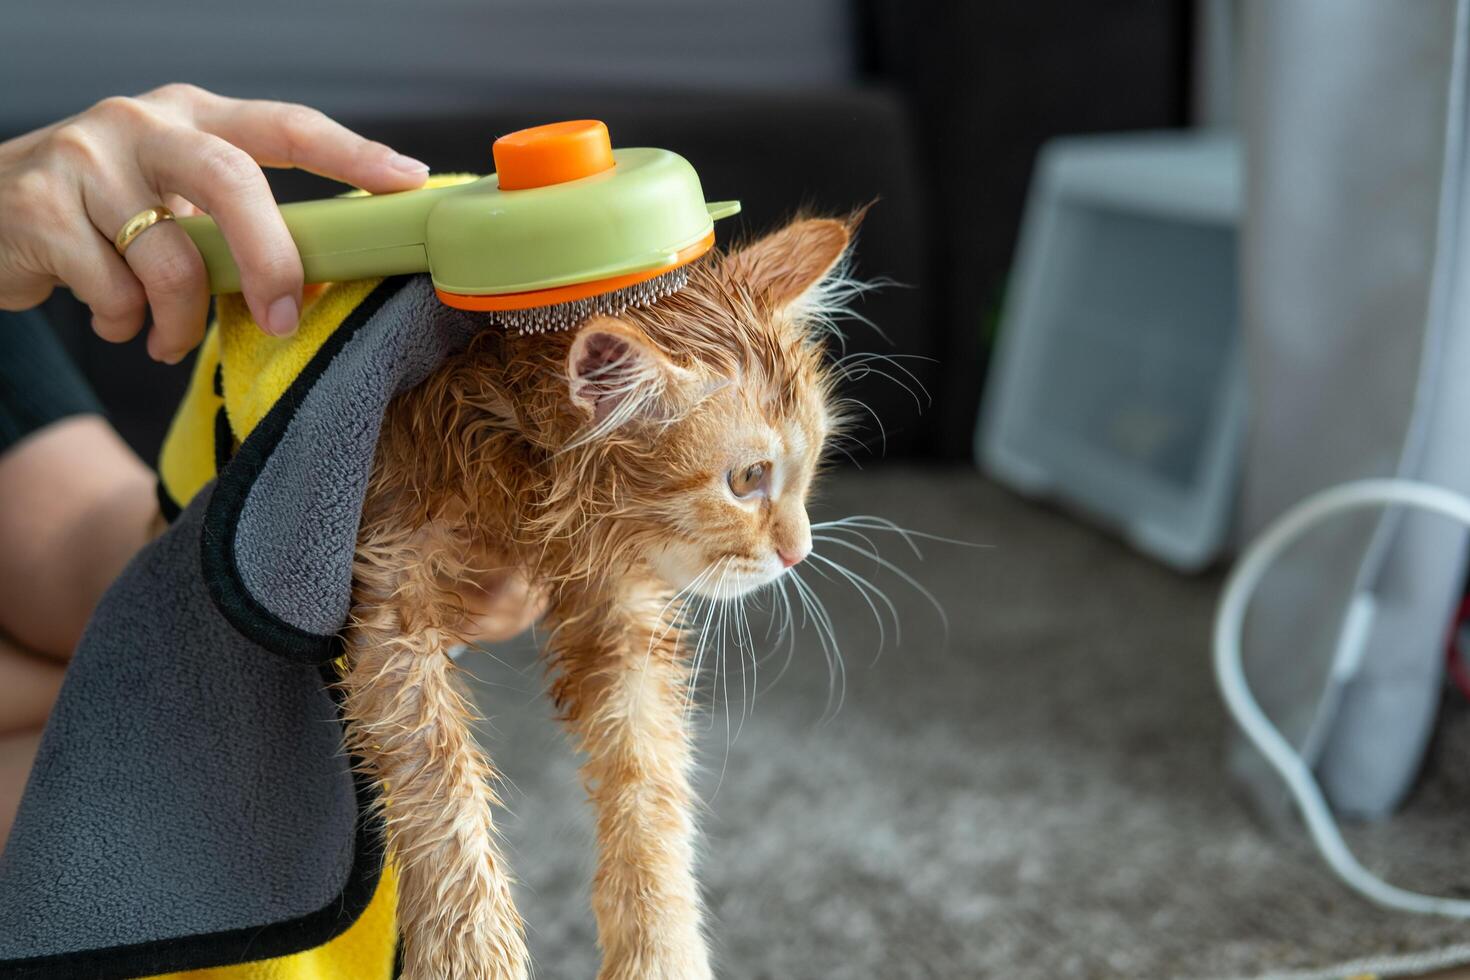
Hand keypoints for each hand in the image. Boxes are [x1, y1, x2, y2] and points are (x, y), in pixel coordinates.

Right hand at [0, 84, 429, 362]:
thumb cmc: (107, 214)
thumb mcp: (175, 199)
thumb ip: (236, 221)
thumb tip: (322, 276)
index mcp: (193, 116)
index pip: (286, 125)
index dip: (352, 153)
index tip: (409, 181)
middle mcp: (142, 123)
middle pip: (234, 180)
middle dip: (272, 259)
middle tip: (284, 318)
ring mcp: (86, 159)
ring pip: (171, 260)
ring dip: (179, 321)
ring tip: (166, 336)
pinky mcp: (41, 208)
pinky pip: (114, 292)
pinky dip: (124, 323)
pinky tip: (113, 315)